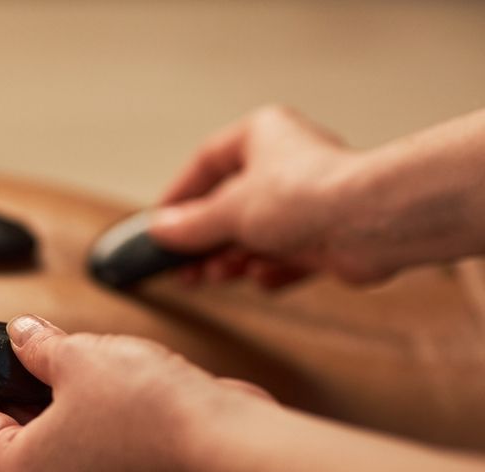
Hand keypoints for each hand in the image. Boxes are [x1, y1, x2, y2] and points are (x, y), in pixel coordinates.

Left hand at [0, 314, 272, 471]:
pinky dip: (81, 419)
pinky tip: (90, 383)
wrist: (220, 437)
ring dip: (49, 403)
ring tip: (52, 359)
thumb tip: (23, 336)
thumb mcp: (76, 357)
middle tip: (7, 354)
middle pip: (13, 437)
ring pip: (52, 444)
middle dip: (12, 391)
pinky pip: (87, 450)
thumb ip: (37, 346)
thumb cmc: (145, 406)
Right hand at [150, 105, 374, 286]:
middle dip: (206, 241)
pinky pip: (286, 256)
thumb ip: (190, 224)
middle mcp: (284, 164)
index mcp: (260, 135)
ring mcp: (306, 202)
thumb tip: (159, 231)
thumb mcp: (228, 210)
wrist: (372, 223)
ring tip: (219, 275)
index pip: (206, 163)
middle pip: (229, 206)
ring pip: (254, 235)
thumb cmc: (307, 196)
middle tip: (182, 267)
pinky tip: (265, 276)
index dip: (179, 197)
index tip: (159, 226)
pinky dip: (271, 270)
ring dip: (234, 259)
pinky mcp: (325, 236)